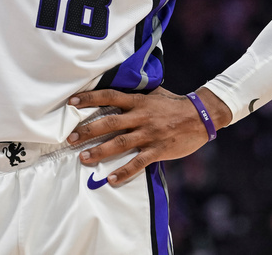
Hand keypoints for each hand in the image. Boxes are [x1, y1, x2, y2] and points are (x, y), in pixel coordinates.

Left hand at [65, 87, 224, 186]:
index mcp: (139, 101)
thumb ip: (135, 94)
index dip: (90, 98)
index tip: (72, 102)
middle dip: (88, 130)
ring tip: (83, 158)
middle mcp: (141, 117)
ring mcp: (149, 134)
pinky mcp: (158, 150)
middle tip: (70, 137)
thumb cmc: (174, 104)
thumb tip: (116, 91)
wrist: (201, 116)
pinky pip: (138, 163)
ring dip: (100, 151)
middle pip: (110, 123)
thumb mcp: (154, 93)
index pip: (109, 96)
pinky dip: (124, 172)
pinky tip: (111, 179)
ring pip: (120, 144)